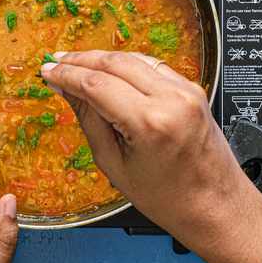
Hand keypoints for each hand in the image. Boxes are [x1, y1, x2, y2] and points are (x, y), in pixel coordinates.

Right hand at [39, 50, 261, 262]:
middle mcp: (172, 99)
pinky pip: (153, 66)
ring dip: (102, 58)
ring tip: (76, 63)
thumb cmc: (169, 197)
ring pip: (134, 59)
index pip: (97, 84)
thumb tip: (68, 91)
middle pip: (115, 63)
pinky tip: (109, 70)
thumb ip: (90, 121)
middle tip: (55, 61)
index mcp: (150, 122)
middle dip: (81, 59)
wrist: (214, 204)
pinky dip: (127, 64)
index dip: (67, 74)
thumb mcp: (115, 165)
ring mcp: (186, 91)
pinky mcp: (193, 90)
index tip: (47, 71)